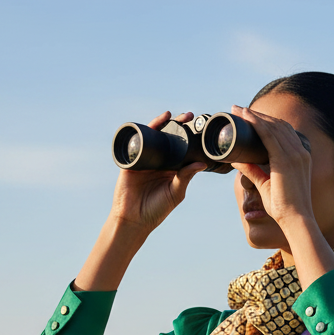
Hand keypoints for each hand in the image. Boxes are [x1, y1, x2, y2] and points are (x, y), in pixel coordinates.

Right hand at [110, 111, 205, 230]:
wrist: (133, 219)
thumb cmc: (156, 210)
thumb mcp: (175, 192)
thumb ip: (186, 177)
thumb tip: (202, 163)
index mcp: (172, 169)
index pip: (182, 148)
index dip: (189, 137)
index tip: (199, 127)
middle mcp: (159, 161)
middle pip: (169, 138)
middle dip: (178, 125)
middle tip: (189, 116)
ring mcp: (145, 159)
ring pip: (154, 136)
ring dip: (161, 124)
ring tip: (170, 115)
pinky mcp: (132, 160)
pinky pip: (137, 142)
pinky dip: (142, 131)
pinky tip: (151, 124)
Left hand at [229, 104, 315, 233]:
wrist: (296, 219)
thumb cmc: (284, 206)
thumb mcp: (265, 184)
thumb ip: (253, 170)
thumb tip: (237, 160)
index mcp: (300, 156)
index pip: (283, 131)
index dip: (266, 121)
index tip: (249, 116)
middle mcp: (300, 151)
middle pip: (278, 125)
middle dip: (258, 115)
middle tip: (239, 109)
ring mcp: (295, 154)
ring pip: (272, 127)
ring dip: (255, 116)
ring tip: (238, 110)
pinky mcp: (286, 160)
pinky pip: (269, 136)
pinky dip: (257, 124)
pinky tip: (246, 117)